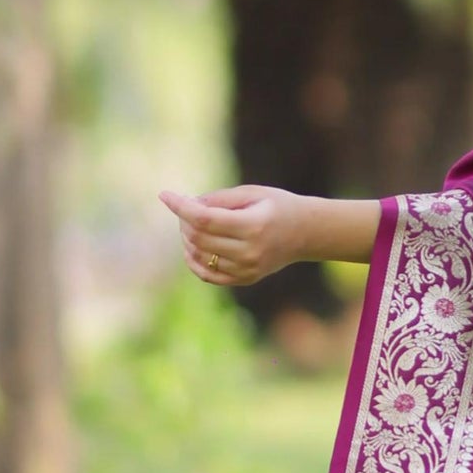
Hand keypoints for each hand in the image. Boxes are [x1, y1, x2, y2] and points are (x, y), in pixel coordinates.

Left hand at [158, 185, 305, 287]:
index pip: (204, 219)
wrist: (307, 234)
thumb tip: (187, 205)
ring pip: (200, 256)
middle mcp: (249, 251)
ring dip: (188, 238)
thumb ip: (219, 199)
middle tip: (187, 207)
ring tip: (194, 224)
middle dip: (184, 220)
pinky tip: (192, 247)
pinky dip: (194, 261)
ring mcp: (247, 269)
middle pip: (199, 238)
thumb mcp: (252, 193)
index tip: (165, 195)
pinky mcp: (245, 279)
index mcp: (253, 226)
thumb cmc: (278, 206)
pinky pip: (208, 275)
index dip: (180, 206)